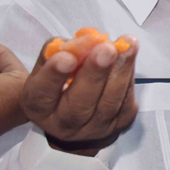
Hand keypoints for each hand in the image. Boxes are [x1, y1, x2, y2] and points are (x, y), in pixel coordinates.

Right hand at [21, 36, 138, 153]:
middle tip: (106, 49)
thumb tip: (84, 40)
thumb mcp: (47, 65)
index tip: (67, 57)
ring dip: (121, 71)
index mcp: (39, 106)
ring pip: (109, 102)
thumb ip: (57, 51)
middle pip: (80, 103)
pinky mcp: (119, 124)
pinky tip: (130, 54)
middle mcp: (64, 123)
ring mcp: (94, 128)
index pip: (43, 93)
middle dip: (95, 73)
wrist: (75, 113)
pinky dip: (129, 75)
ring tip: (127, 46)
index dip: (54, 75)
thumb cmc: (58, 82)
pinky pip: (126, 100)